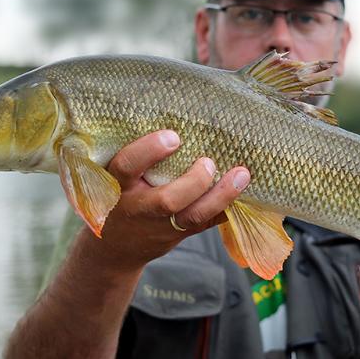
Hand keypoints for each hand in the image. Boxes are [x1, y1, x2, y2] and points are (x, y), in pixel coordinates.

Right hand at [79, 130, 249, 275]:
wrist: (115, 247)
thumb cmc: (118, 195)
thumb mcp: (113, 174)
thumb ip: (135, 154)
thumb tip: (173, 112)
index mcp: (116, 184)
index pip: (127, 166)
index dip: (149, 151)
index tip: (173, 137)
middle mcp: (138, 208)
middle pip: (167, 201)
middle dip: (194, 182)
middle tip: (208, 162)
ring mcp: (159, 226)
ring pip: (193, 216)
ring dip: (220, 196)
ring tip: (241, 175)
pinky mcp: (178, 236)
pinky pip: (206, 224)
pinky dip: (226, 208)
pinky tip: (245, 192)